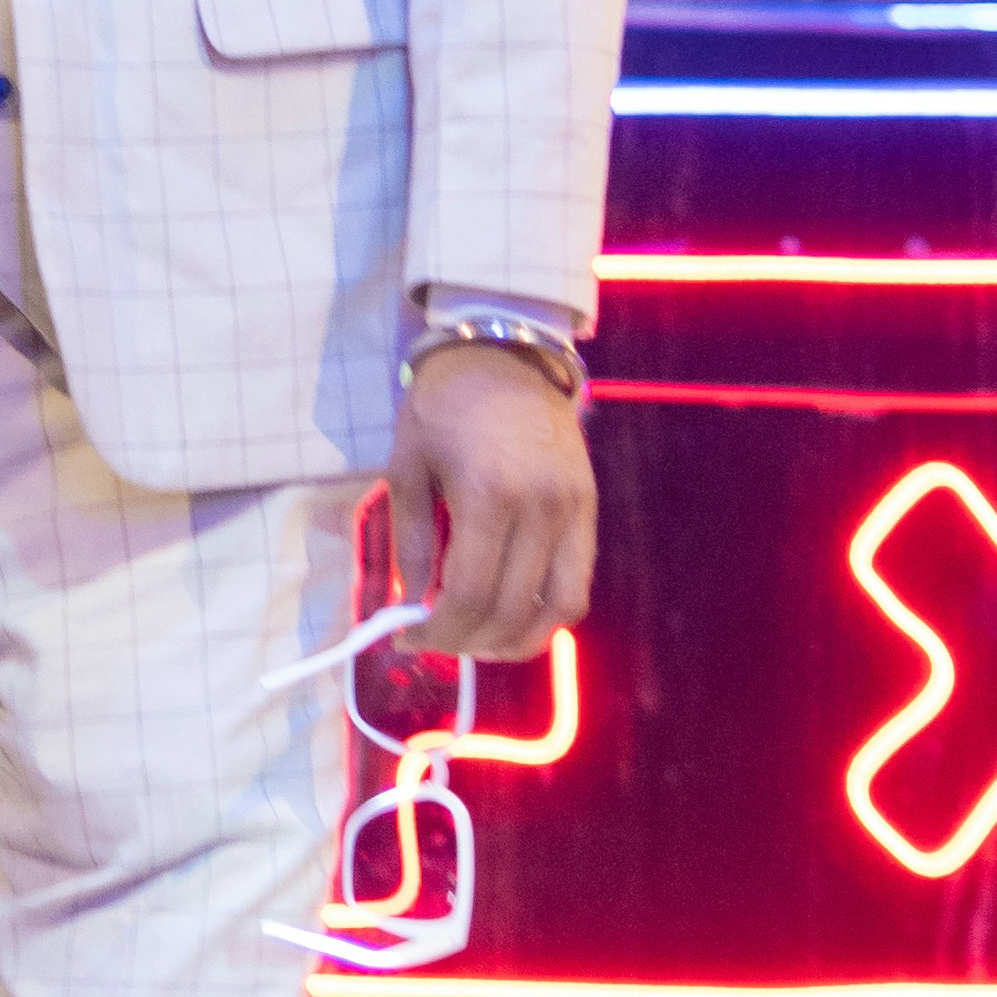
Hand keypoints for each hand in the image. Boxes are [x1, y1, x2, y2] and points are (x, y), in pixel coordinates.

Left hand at [387, 343, 595, 659]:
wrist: (505, 353)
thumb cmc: (443, 406)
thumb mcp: (406, 467)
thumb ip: (411, 543)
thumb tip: (412, 605)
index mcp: (487, 495)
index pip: (470, 594)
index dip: (438, 631)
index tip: (407, 638)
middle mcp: (540, 509)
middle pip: (512, 610)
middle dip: (469, 642)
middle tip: (437, 642)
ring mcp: (573, 511)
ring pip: (558, 609)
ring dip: (518, 642)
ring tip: (480, 643)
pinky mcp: (589, 508)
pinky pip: (578, 582)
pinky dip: (549, 614)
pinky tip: (516, 617)